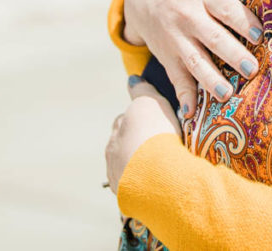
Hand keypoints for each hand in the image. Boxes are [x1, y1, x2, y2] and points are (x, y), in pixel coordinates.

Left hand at [106, 79, 180, 193]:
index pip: (125, 118)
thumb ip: (142, 91)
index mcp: (120, 126)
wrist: (155, 176)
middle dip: (135, 142)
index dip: (140, 120)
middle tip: (157, 145)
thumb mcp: (152, 103)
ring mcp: (116, 171)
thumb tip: (132, 78)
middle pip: (123, 141)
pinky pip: (131, 185)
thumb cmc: (156, 134)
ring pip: (125, 163)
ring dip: (137, 163)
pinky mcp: (123, 193)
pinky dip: (140, 182)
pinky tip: (155, 181)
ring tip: (159, 166)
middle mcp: (112, 147)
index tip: (154, 124)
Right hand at [123, 0, 261, 111]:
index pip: (226, 9)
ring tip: (226, 94)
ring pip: (194, 61)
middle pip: (212, 38)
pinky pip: (175, 78)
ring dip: (210, 79)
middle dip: (232, 54)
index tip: (260, 35)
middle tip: (251, 69)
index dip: (243, 22)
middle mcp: (188, 17)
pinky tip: (191, 113)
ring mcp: (176, 39)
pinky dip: (183, 96)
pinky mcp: (167, 57)